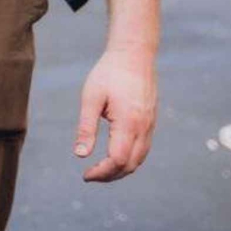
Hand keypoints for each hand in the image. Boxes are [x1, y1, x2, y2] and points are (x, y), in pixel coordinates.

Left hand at [74, 46, 157, 182]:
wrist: (134, 54)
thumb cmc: (109, 73)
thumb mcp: (91, 98)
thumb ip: (86, 127)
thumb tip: (79, 155)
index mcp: (129, 123)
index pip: (118, 160)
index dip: (102, 172)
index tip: (85, 175)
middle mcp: (144, 128)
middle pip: (130, 165)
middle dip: (110, 175)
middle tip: (90, 176)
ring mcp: (150, 126)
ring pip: (139, 159)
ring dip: (121, 170)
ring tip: (100, 170)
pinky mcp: (151, 121)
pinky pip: (143, 149)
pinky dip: (130, 159)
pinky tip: (115, 156)